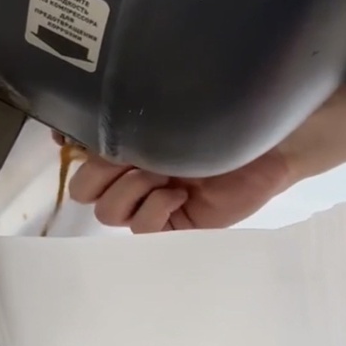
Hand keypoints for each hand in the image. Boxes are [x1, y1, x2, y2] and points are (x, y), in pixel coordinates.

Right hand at [67, 79, 345, 232]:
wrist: (273, 142)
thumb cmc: (226, 119)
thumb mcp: (170, 116)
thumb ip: (127, 118)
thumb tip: (72, 123)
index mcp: (128, 147)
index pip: (78, 156)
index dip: (74, 150)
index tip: (77, 139)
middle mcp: (133, 176)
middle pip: (84, 189)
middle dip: (102, 172)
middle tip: (134, 157)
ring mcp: (151, 203)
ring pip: (106, 211)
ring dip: (129, 189)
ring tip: (162, 173)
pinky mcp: (173, 227)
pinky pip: (140, 229)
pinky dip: (153, 210)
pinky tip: (178, 193)